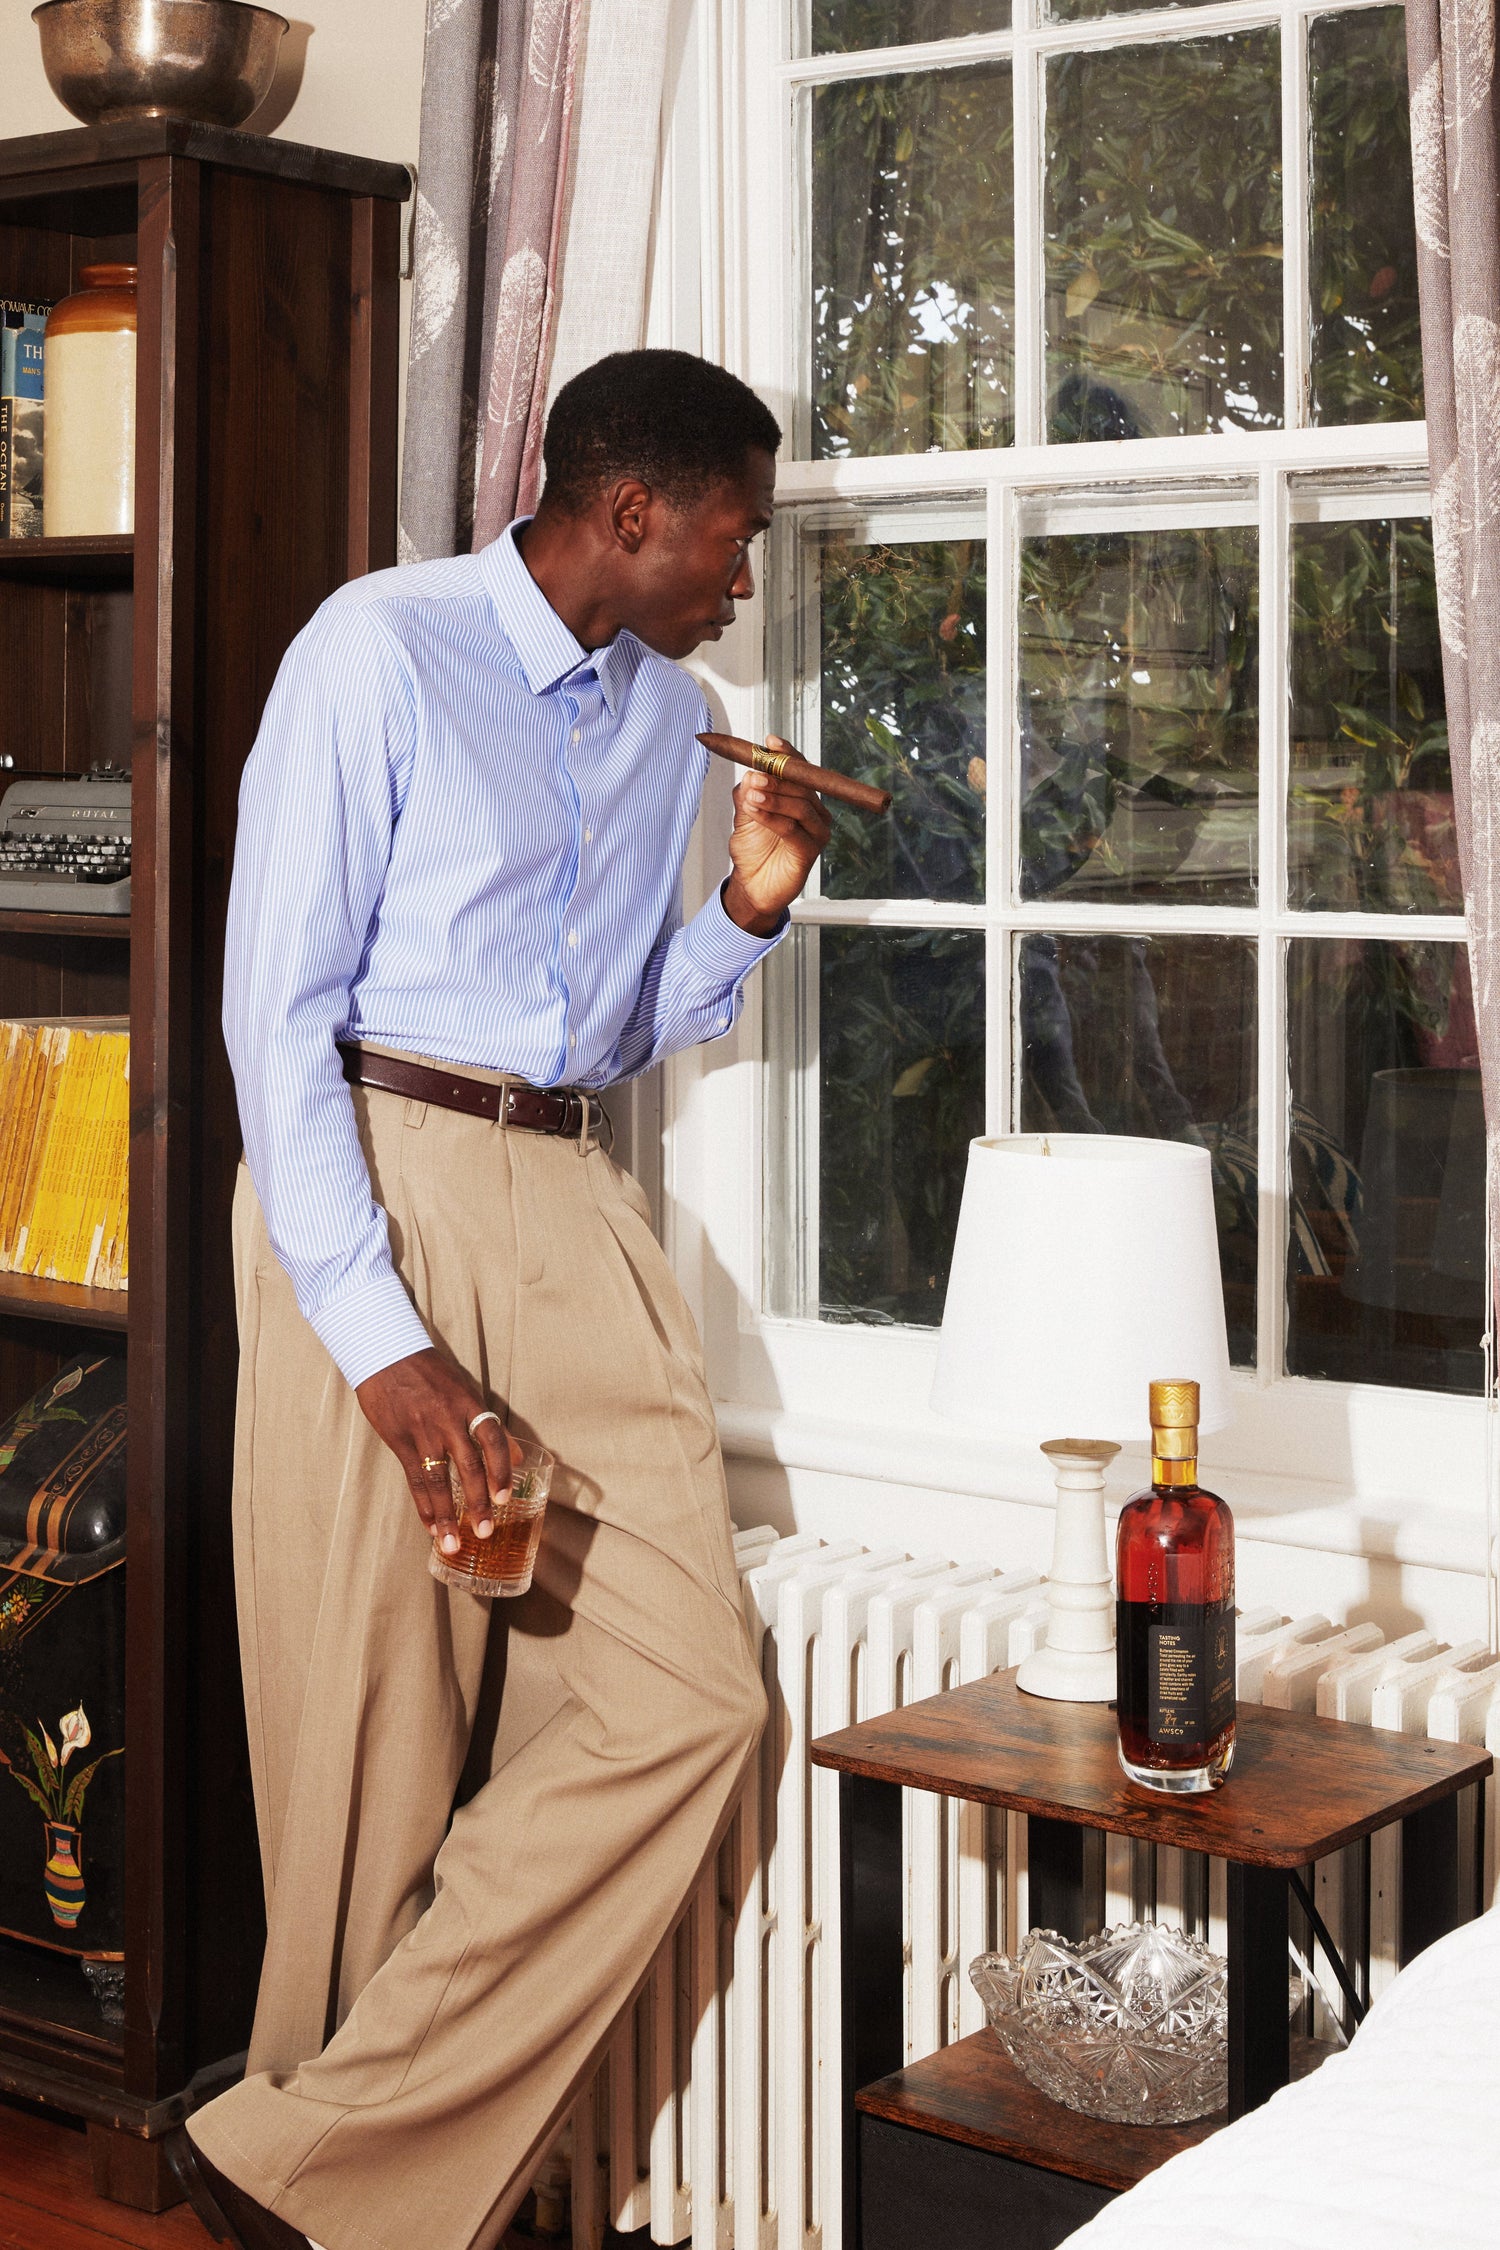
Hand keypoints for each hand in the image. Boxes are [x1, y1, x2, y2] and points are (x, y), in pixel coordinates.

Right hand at [355, 1348, 512, 1555]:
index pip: (493, 1439)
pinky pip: (414, 1479)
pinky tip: (430, 1526)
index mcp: (469, 1403)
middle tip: (485, 1532)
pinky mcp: (399, 1441)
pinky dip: (423, 1505)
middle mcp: (447, 1419)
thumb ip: (488, 1425)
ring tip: (453, 1544)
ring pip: (438, 1480)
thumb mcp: (464, 1389)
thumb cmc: (430, 1373)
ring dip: (447, 1516)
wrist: (386, 1354)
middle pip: (468, 1466)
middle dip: (478, 1503)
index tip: (505, 1498)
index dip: (502, 1470)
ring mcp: (421, 1431)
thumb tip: (517, 1457)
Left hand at [722, 737, 831, 936]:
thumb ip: (748, 792)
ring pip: (800, 805)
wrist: (751, 886)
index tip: (770, 741)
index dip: (787, 755)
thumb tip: (752, 772)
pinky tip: (754, 811)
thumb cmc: (753, 850)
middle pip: (803, 786)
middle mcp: (815, 813)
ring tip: (752, 796)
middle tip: (755, 775)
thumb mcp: (745, 814)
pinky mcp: (810, 851)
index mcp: (803, 799)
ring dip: (774, 797)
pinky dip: (772, 817)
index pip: (801, 771)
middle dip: (777, 777)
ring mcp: (816, 832)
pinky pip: (792, 828)